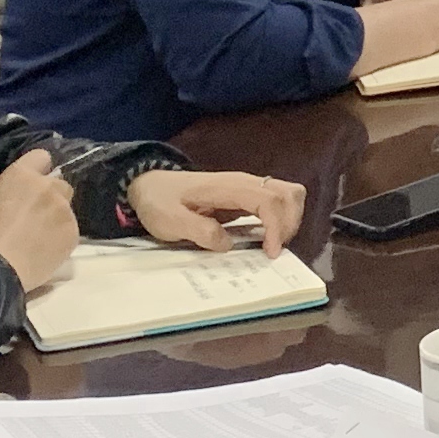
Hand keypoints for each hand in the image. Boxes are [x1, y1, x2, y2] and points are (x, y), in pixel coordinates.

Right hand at [0, 147, 81, 289]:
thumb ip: (12, 194)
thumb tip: (18, 199)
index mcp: (22, 175)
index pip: (40, 157)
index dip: (37, 169)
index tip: (32, 182)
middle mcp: (48, 187)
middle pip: (60, 184)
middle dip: (51, 195)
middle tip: (36, 215)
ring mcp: (64, 210)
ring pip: (67, 208)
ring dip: (56, 217)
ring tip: (40, 237)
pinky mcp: (73, 232)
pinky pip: (70, 230)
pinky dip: (61, 237)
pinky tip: (46, 250)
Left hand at [127, 165, 308, 255]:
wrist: (148, 184)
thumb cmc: (158, 201)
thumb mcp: (169, 221)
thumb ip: (198, 231)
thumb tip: (227, 245)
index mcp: (229, 187)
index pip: (269, 200)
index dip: (277, 227)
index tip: (270, 253)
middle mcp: (244, 183)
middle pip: (288, 194)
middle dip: (289, 224)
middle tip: (273, 251)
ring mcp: (247, 188)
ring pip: (288, 194)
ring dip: (289, 220)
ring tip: (274, 244)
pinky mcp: (246, 196)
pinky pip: (277, 201)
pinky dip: (282, 219)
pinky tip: (268, 237)